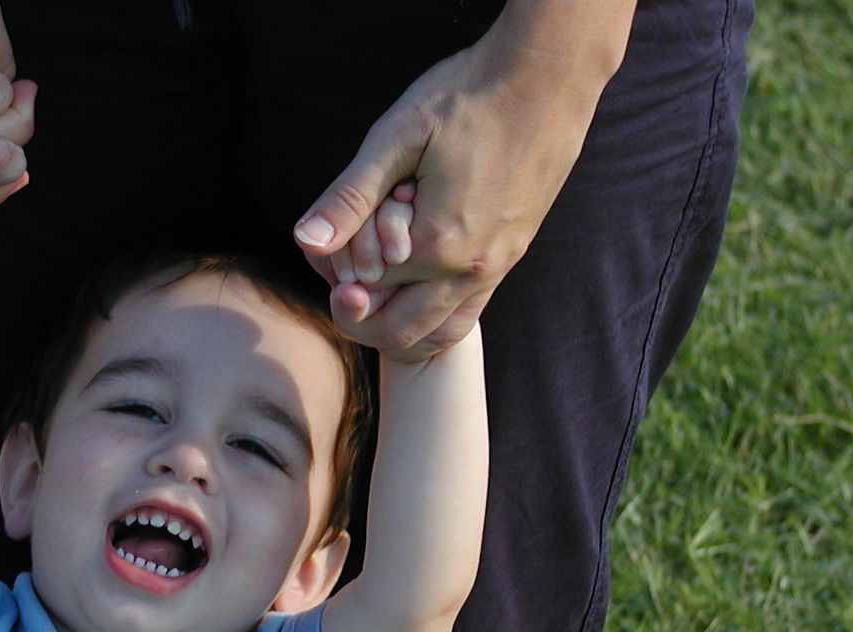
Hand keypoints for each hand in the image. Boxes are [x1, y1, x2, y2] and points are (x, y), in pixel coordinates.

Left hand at [294, 0, 635, 357]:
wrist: (546, 75)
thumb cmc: (467, 96)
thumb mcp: (396, 137)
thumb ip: (350, 197)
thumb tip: (306, 242)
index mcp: (437, 246)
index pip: (366, 290)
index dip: (338, 269)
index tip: (338, 232)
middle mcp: (471, 270)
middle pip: (397, 332)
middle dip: (358, 315)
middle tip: (341, 279)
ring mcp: (496, 268)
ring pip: (436, 334)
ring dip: (396, 324)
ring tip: (374, 285)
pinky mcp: (510, 256)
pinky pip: (466, 311)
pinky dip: (432, 312)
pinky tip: (413, 278)